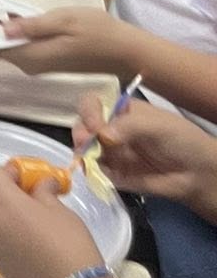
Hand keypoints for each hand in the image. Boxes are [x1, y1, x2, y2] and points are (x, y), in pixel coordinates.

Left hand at [0, 5, 137, 78]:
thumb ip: (33, 25)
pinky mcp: (47, 60)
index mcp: (32, 56)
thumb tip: (3, 28)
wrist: (123, 51)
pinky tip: (12, 16)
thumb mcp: (64, 20)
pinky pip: (23, 47)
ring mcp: (39, 64)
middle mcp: (31, 65)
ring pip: (10, 47)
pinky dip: (15, 34)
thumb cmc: (97, 31)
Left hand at [0, 163, 104, 277]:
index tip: (26, 178)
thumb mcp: (59, 209)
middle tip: (22, 194)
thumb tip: (43, 183)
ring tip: (25, 217)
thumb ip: (43, 191)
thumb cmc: (68, 241)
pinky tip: (24, 238)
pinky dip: (1, 231)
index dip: (7, 172)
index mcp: (1, 202)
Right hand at [73, 96, 216, 216]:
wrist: (198, 174)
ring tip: (88, 160)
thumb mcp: (158, 126)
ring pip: (85, 149)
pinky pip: (95, 172)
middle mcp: (112, 129)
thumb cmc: (182, 141)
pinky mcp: (113, 174)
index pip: (94, 103)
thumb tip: (101, 135)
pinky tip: (96, 172)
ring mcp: (111, 152)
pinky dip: (91, 171)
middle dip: (80, 132)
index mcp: (122, 111)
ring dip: (82, 153)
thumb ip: (129, 127)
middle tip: (84, 144)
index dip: (89, 111)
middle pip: (84, 125)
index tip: (95, 125)